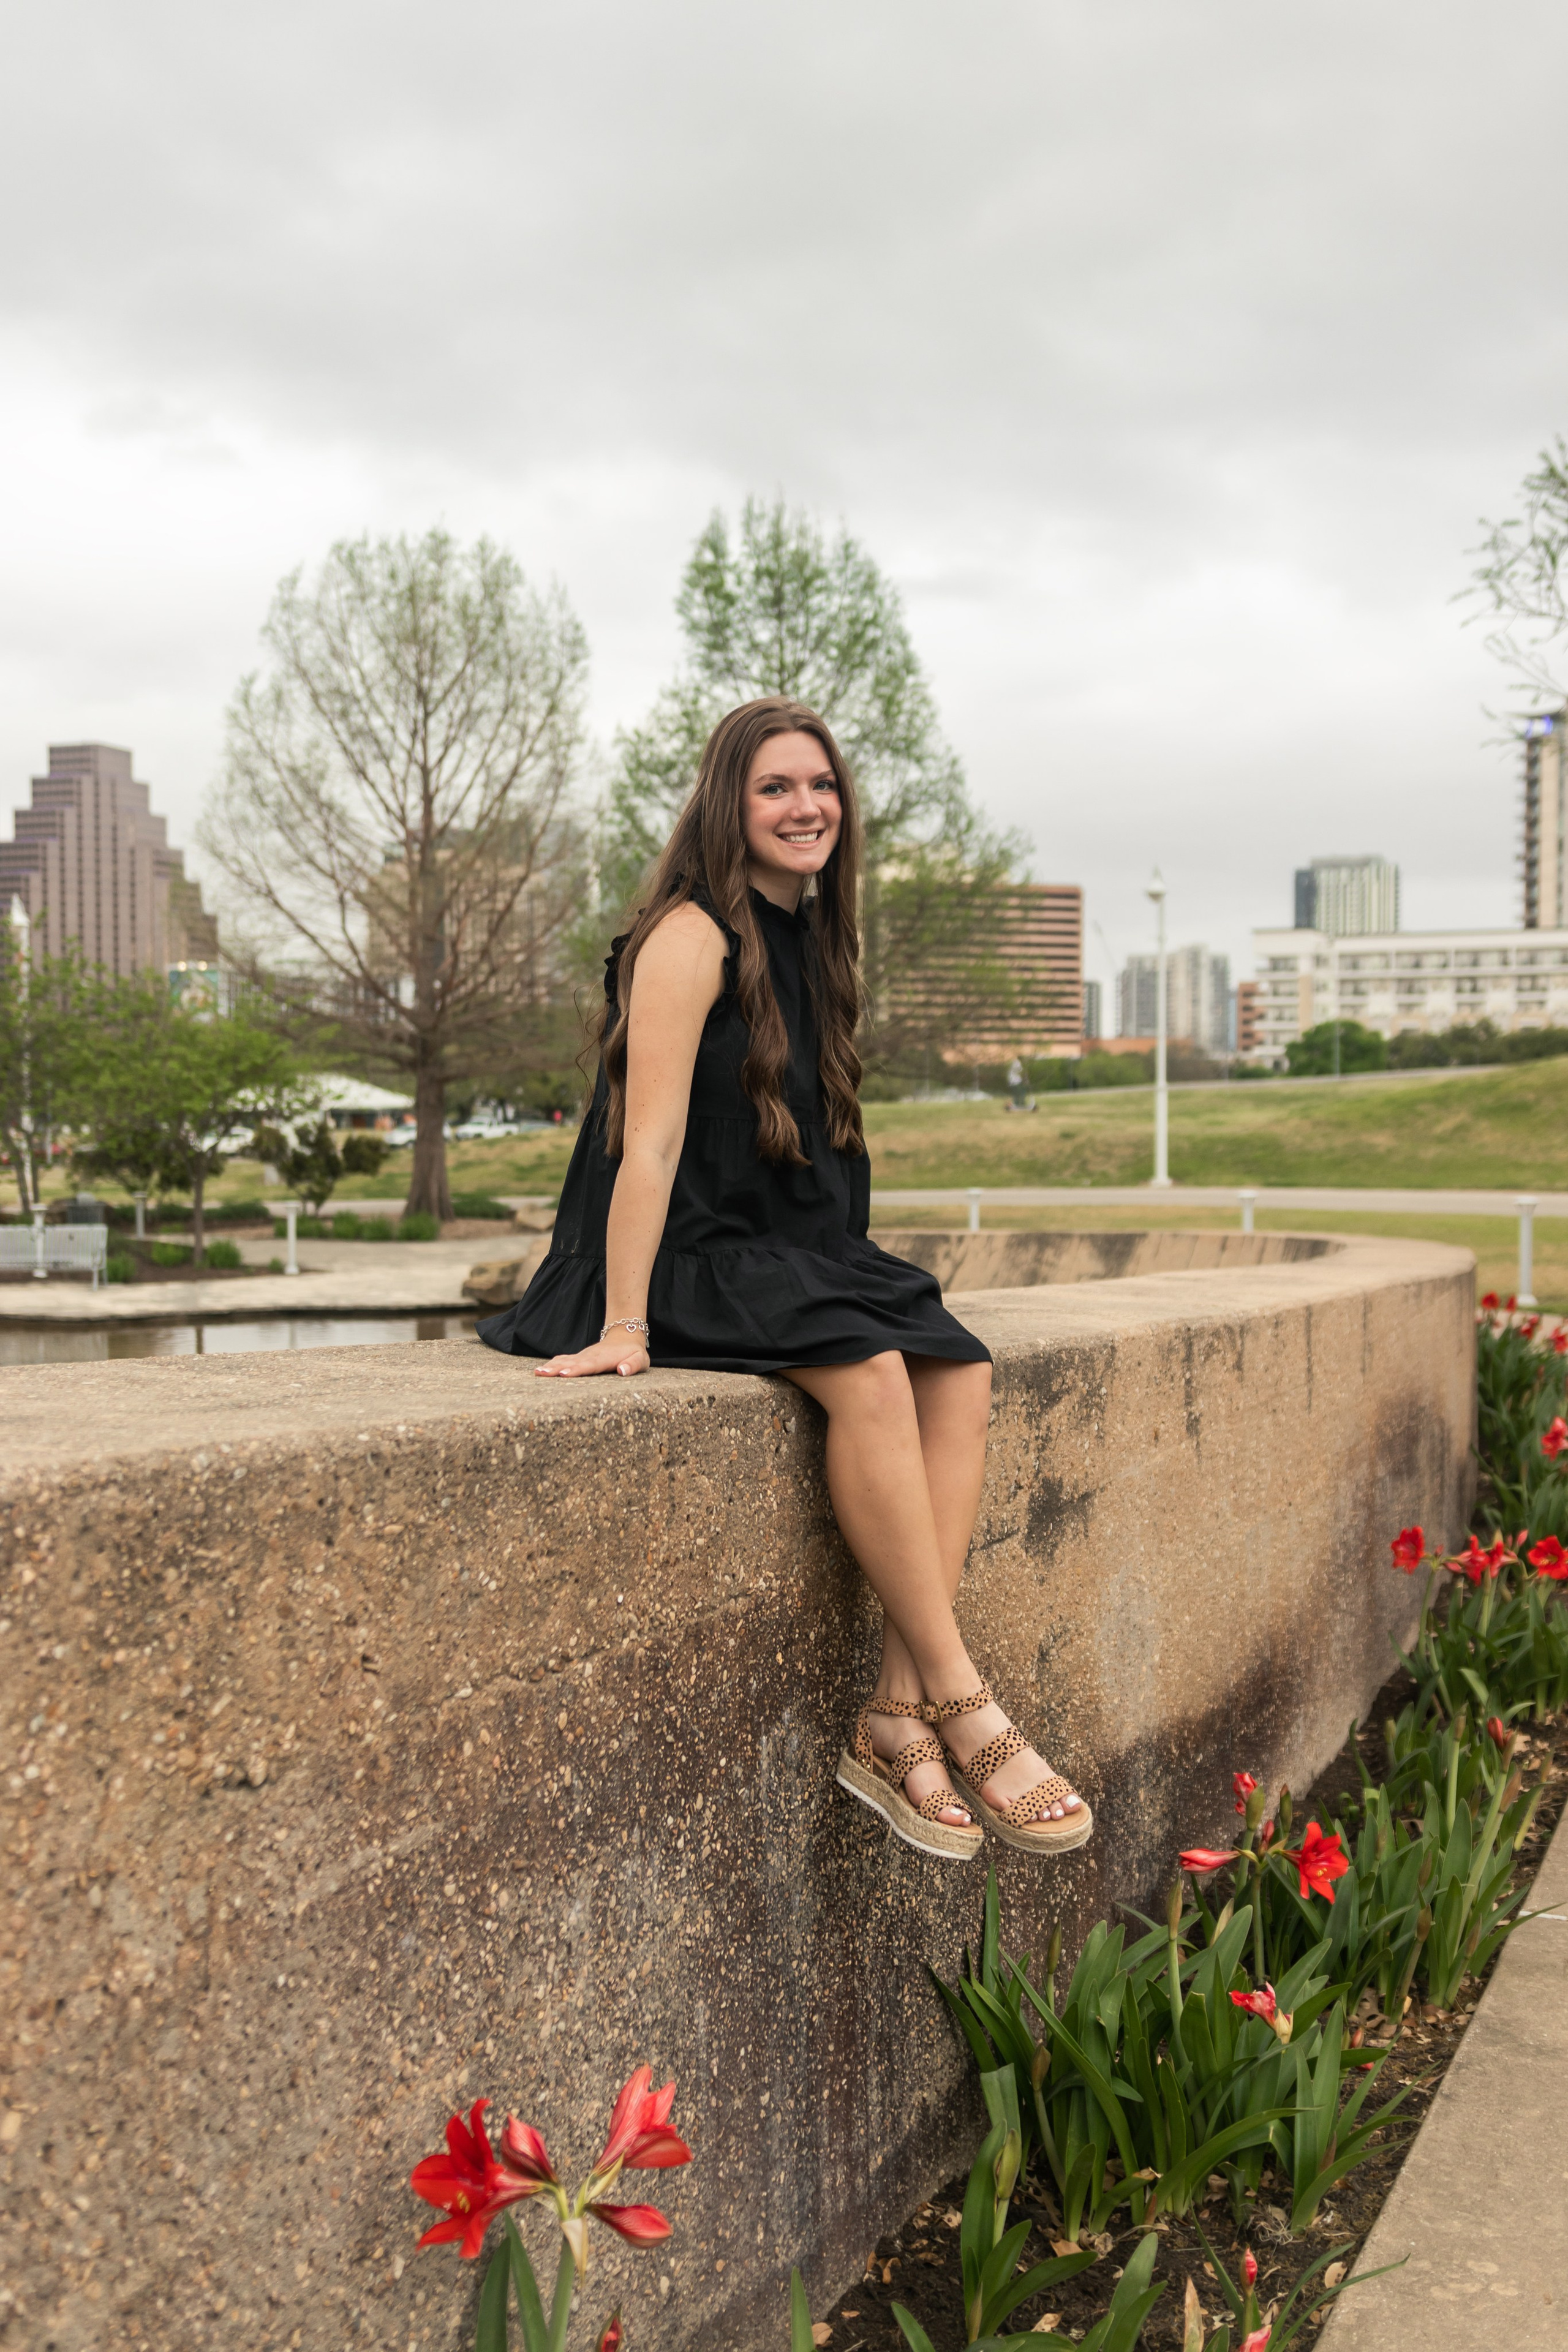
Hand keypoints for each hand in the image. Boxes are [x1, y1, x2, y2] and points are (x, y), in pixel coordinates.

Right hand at [534, 1334, 650, 1378]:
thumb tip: (622, 1371)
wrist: (625, 1335)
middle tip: (542, 1374)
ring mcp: (583, 1356)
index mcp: (604, 1359)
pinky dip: (553, 1364)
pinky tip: (542, 1370)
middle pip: (572, 1363)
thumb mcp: (640, 1359)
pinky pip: (564, 1360)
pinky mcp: (579, 1357)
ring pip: (565, 1361)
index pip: (589, 1365)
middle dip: (557, 1369)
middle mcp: (590, 1357)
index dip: (577, 1370)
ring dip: (551, 1367)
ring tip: (538, 1373)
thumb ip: (633, 1365)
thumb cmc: (633, 1352)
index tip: (565, 1374)